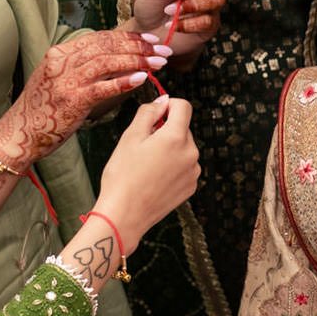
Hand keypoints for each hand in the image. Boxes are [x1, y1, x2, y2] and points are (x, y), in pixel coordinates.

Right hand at [0, 29, 158, 163]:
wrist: (20, 134)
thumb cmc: (44, 110)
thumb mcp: (58, 79)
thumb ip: (82, 67)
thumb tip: (116, 59)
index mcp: (59, 53)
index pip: (100, 38)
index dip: (128, 37)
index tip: (150, 41)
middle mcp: (61, 62)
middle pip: (107, 46)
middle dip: (138, 46)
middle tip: (162, 50)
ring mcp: (65, 81)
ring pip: (107, 62)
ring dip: (137, 61)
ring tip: (158, 63)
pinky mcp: (71, 101)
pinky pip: (102, 87)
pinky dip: (124, 81)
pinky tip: (142, 79)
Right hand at [93, 95, 199, 241]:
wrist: (124, 214)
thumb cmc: (122, 175)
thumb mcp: (130, 136)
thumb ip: (149, 112)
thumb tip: (163, 100)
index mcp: (176, 138)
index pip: (184, 106)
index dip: (168, 105)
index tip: (155, 113)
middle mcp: (191, 153)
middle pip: (183, 128)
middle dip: (165, 130)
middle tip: (142, 146)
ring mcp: (193, 172)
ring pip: (184, 148)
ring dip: (169, 149)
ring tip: (147, 165)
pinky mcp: (191, 186)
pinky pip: (184, 166)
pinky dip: (172, 166)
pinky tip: (154, 178)